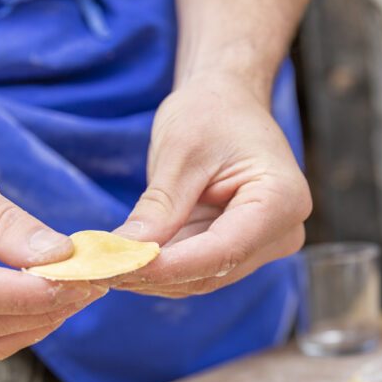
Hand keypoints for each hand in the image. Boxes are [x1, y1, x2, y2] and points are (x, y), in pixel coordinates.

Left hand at [111, 75, 310, 297]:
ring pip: (202, 278)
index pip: (224, 250)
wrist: (227, 103)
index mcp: (281, 200)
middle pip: (214, 271)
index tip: (120, 269)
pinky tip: (123, 261)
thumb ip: (160, 205)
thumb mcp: (181, 151)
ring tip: (103, 266)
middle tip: (99, 270)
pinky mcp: (239, 250)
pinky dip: (160, 268)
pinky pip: (196, 270)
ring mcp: (263, 246)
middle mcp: (282, 232)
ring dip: (152, 277)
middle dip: (155, 274)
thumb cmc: (211, 113)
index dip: (170, 266)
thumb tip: (126, 253)